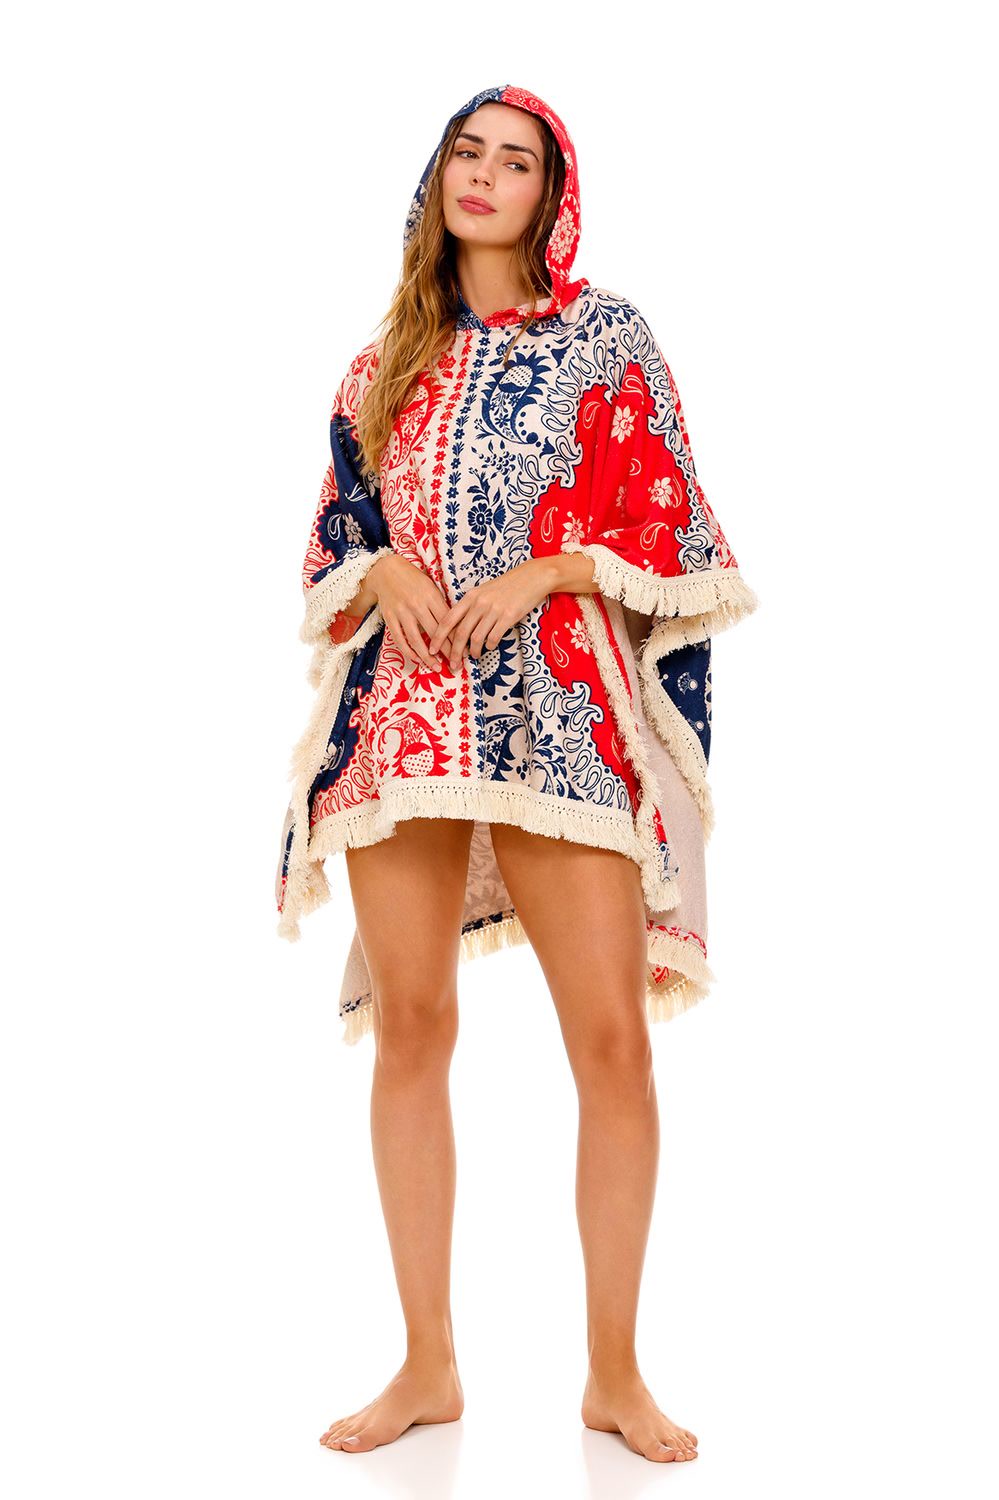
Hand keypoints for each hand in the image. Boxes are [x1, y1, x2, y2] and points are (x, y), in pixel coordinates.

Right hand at [369, 553, 457, 670]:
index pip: (447, 623)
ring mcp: (402, 612)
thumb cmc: (414, 579)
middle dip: (447, 651)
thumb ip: (441, 606)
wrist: (387, 570)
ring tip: (437, 667)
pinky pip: (399, 639)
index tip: (464, 651)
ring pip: (416, 640)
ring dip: (427, 657)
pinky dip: (408, 652)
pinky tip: (417, 660)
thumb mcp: (432, 587)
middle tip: (456, 664)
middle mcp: (417, 605)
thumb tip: (456, 628)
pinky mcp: (389, 618)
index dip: (457, 639)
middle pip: (435, 633)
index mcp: (431, 596)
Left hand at [428, 559, 552, 670]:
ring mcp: (494, 610)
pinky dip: (490, 646)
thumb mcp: (483, 591)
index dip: (438, 637)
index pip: (448, 619)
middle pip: (460, 633)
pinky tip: (490, 646)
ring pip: (476, 638)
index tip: (432, 650)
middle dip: (454, 652)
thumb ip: (470, 607)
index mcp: (470, 597)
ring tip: (474, 656)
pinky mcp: (508, 617)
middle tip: (453, 665)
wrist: (531, 577)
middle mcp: (479, 603)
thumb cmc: (506, 586)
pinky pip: (494, 637)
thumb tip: (458, 628)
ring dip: (474, 652)